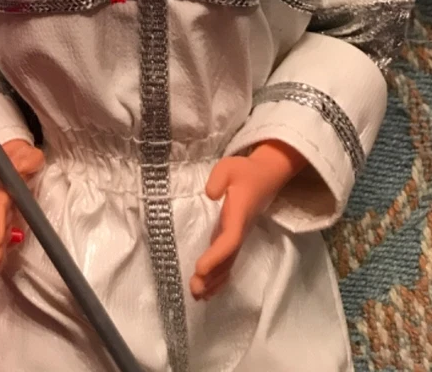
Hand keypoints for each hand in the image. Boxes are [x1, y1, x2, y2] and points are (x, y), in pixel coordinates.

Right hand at [0, 138, 44, 274]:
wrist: (18, 157)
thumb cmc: (26, 157)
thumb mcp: (30, 155)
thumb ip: (29, 159)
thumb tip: (23, 166)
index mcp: (6, 188)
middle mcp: (3, 201)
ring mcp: (6, 210)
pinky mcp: (11, 216)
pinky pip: (6, 233)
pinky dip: (3, 248)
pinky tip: (2, 263)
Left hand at [190, 140, 305, 300]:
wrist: (266, 176)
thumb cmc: (244, 171)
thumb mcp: (228, 166)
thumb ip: (218, 178)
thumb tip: (210, 195)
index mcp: (238, 215)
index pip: (229, 240)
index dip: (215, 256)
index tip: (200, 269)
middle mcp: (240, 230)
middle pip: (228, 258)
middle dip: (212, 276)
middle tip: (194, 291)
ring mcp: (239, 236)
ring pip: (229, 263)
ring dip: (215, 281)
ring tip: (197, 295)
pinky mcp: (235, 236)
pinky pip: (228, 261)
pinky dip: (220, 276)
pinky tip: (209, 289)